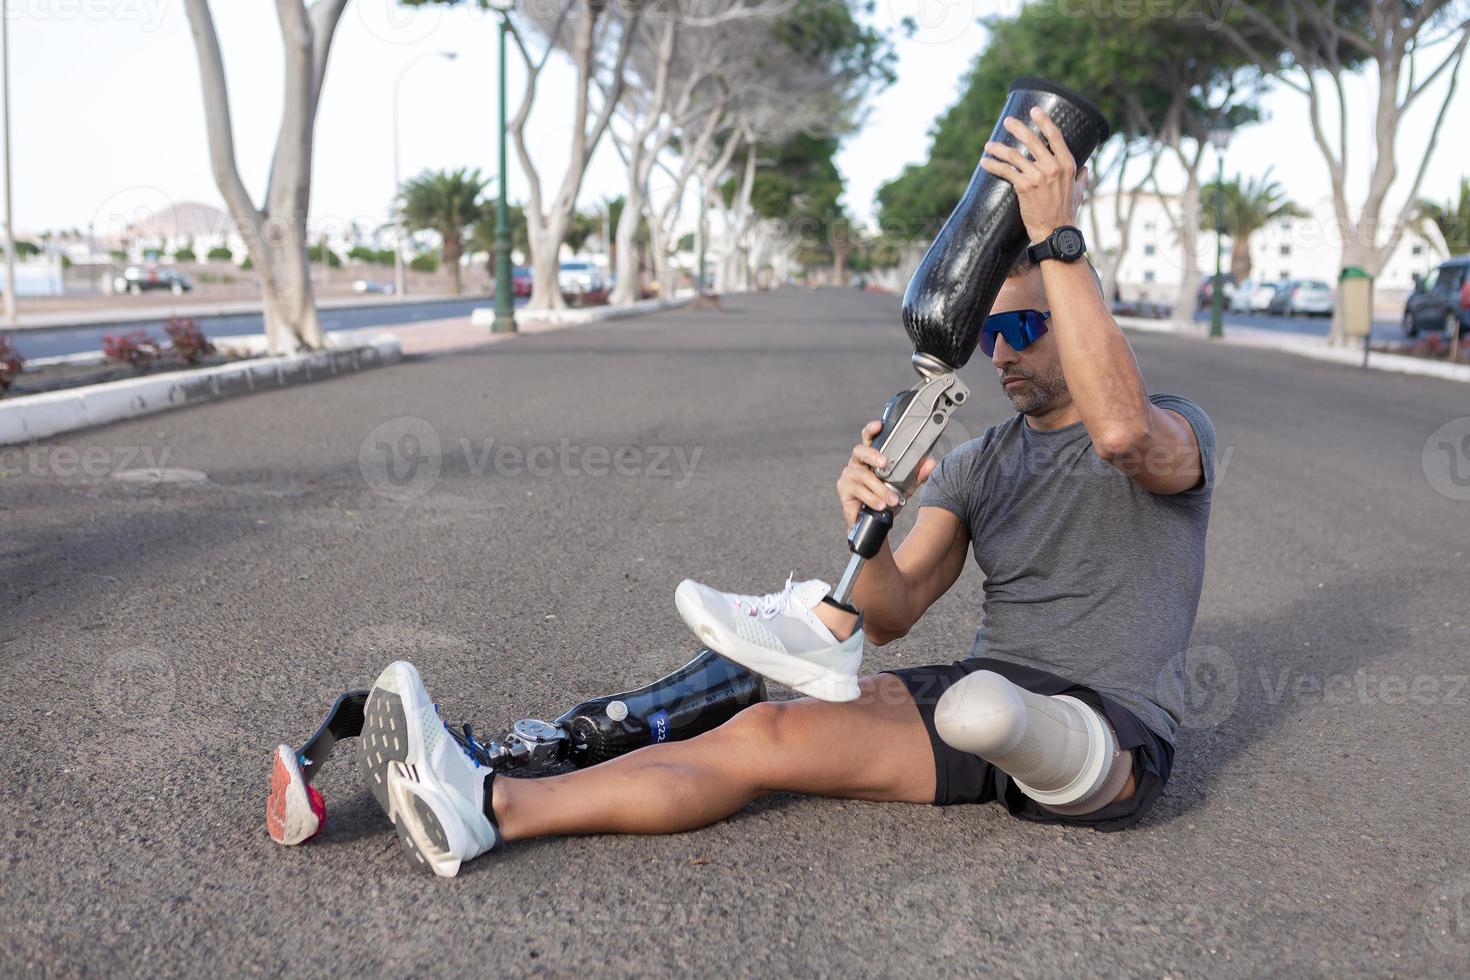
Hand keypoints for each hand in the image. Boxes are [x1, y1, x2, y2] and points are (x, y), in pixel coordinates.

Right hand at [837, 421, 939, 526]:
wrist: (875, 523)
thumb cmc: (886, 498)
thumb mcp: (906, 486)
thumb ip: (917, 474)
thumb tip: (930, 462)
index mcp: (871, 457)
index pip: (869, 438)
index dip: (871, 429)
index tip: (879, 425)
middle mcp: (857, 463)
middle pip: (859, 451)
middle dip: (872, 454)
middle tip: (884, 462)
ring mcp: (848, 476)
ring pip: (862, 476)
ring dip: (879, 488)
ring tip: (892, 499)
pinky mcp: (844, 490)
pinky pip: (857, 492)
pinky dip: (871, 499)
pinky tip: (880, 505)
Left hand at [979, 106, 1087, 243]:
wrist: (1056, 232)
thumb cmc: (1067, 213)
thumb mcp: (1079, 191)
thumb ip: (1081, 177)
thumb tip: (1086, 168)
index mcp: (1068, 164)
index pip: (1055, 136)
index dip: (1044, 121)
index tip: (1034, 110)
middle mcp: (1053, 167)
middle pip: (1033, 140)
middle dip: (1017, 128)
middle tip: (1007, 121)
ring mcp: (1038, 176)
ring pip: (1015, 155)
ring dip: (999, 148)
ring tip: (989, 144)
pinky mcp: (1024, 187)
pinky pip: (1006, 171)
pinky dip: (993, 165)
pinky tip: (984, 162)